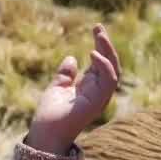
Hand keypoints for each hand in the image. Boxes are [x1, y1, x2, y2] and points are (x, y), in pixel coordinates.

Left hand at [24, 25, 120, 153]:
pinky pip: (109, 81)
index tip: (96, 28)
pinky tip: (93, 53)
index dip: (101, 45)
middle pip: (110, 64)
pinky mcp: (98, 101)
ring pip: (114, 70)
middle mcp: (98, 91)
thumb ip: (66, 74)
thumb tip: (71, 58)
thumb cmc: (50, 114)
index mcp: (90, 86)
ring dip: (108, 51)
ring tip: (99, 35)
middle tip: (98, 27)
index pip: (101, 62)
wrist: (46, 132)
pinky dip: (104, 66)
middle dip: (106, 44)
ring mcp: (100, 97)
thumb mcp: (57, 87)